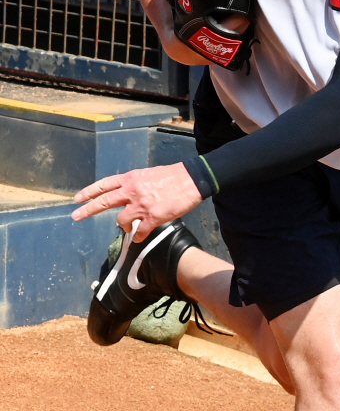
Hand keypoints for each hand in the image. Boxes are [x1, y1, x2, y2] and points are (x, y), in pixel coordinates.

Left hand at [71, 163, 202, 241]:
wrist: (191, 180)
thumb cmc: (173, 176)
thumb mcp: (149, 174)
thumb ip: (136, 184)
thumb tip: (128, 193)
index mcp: (131, 178)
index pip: (104, 185)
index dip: (89, 192)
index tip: (78, 198)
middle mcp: (132, 191)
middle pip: (104, 202)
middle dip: (87, 210)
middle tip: (76, 216)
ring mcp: (141, 205)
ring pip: (121, 221)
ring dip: (124, 226)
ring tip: (130, 227)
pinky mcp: (152, 217)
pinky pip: (140, 232)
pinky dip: (139, 236)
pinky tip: (142, 235)